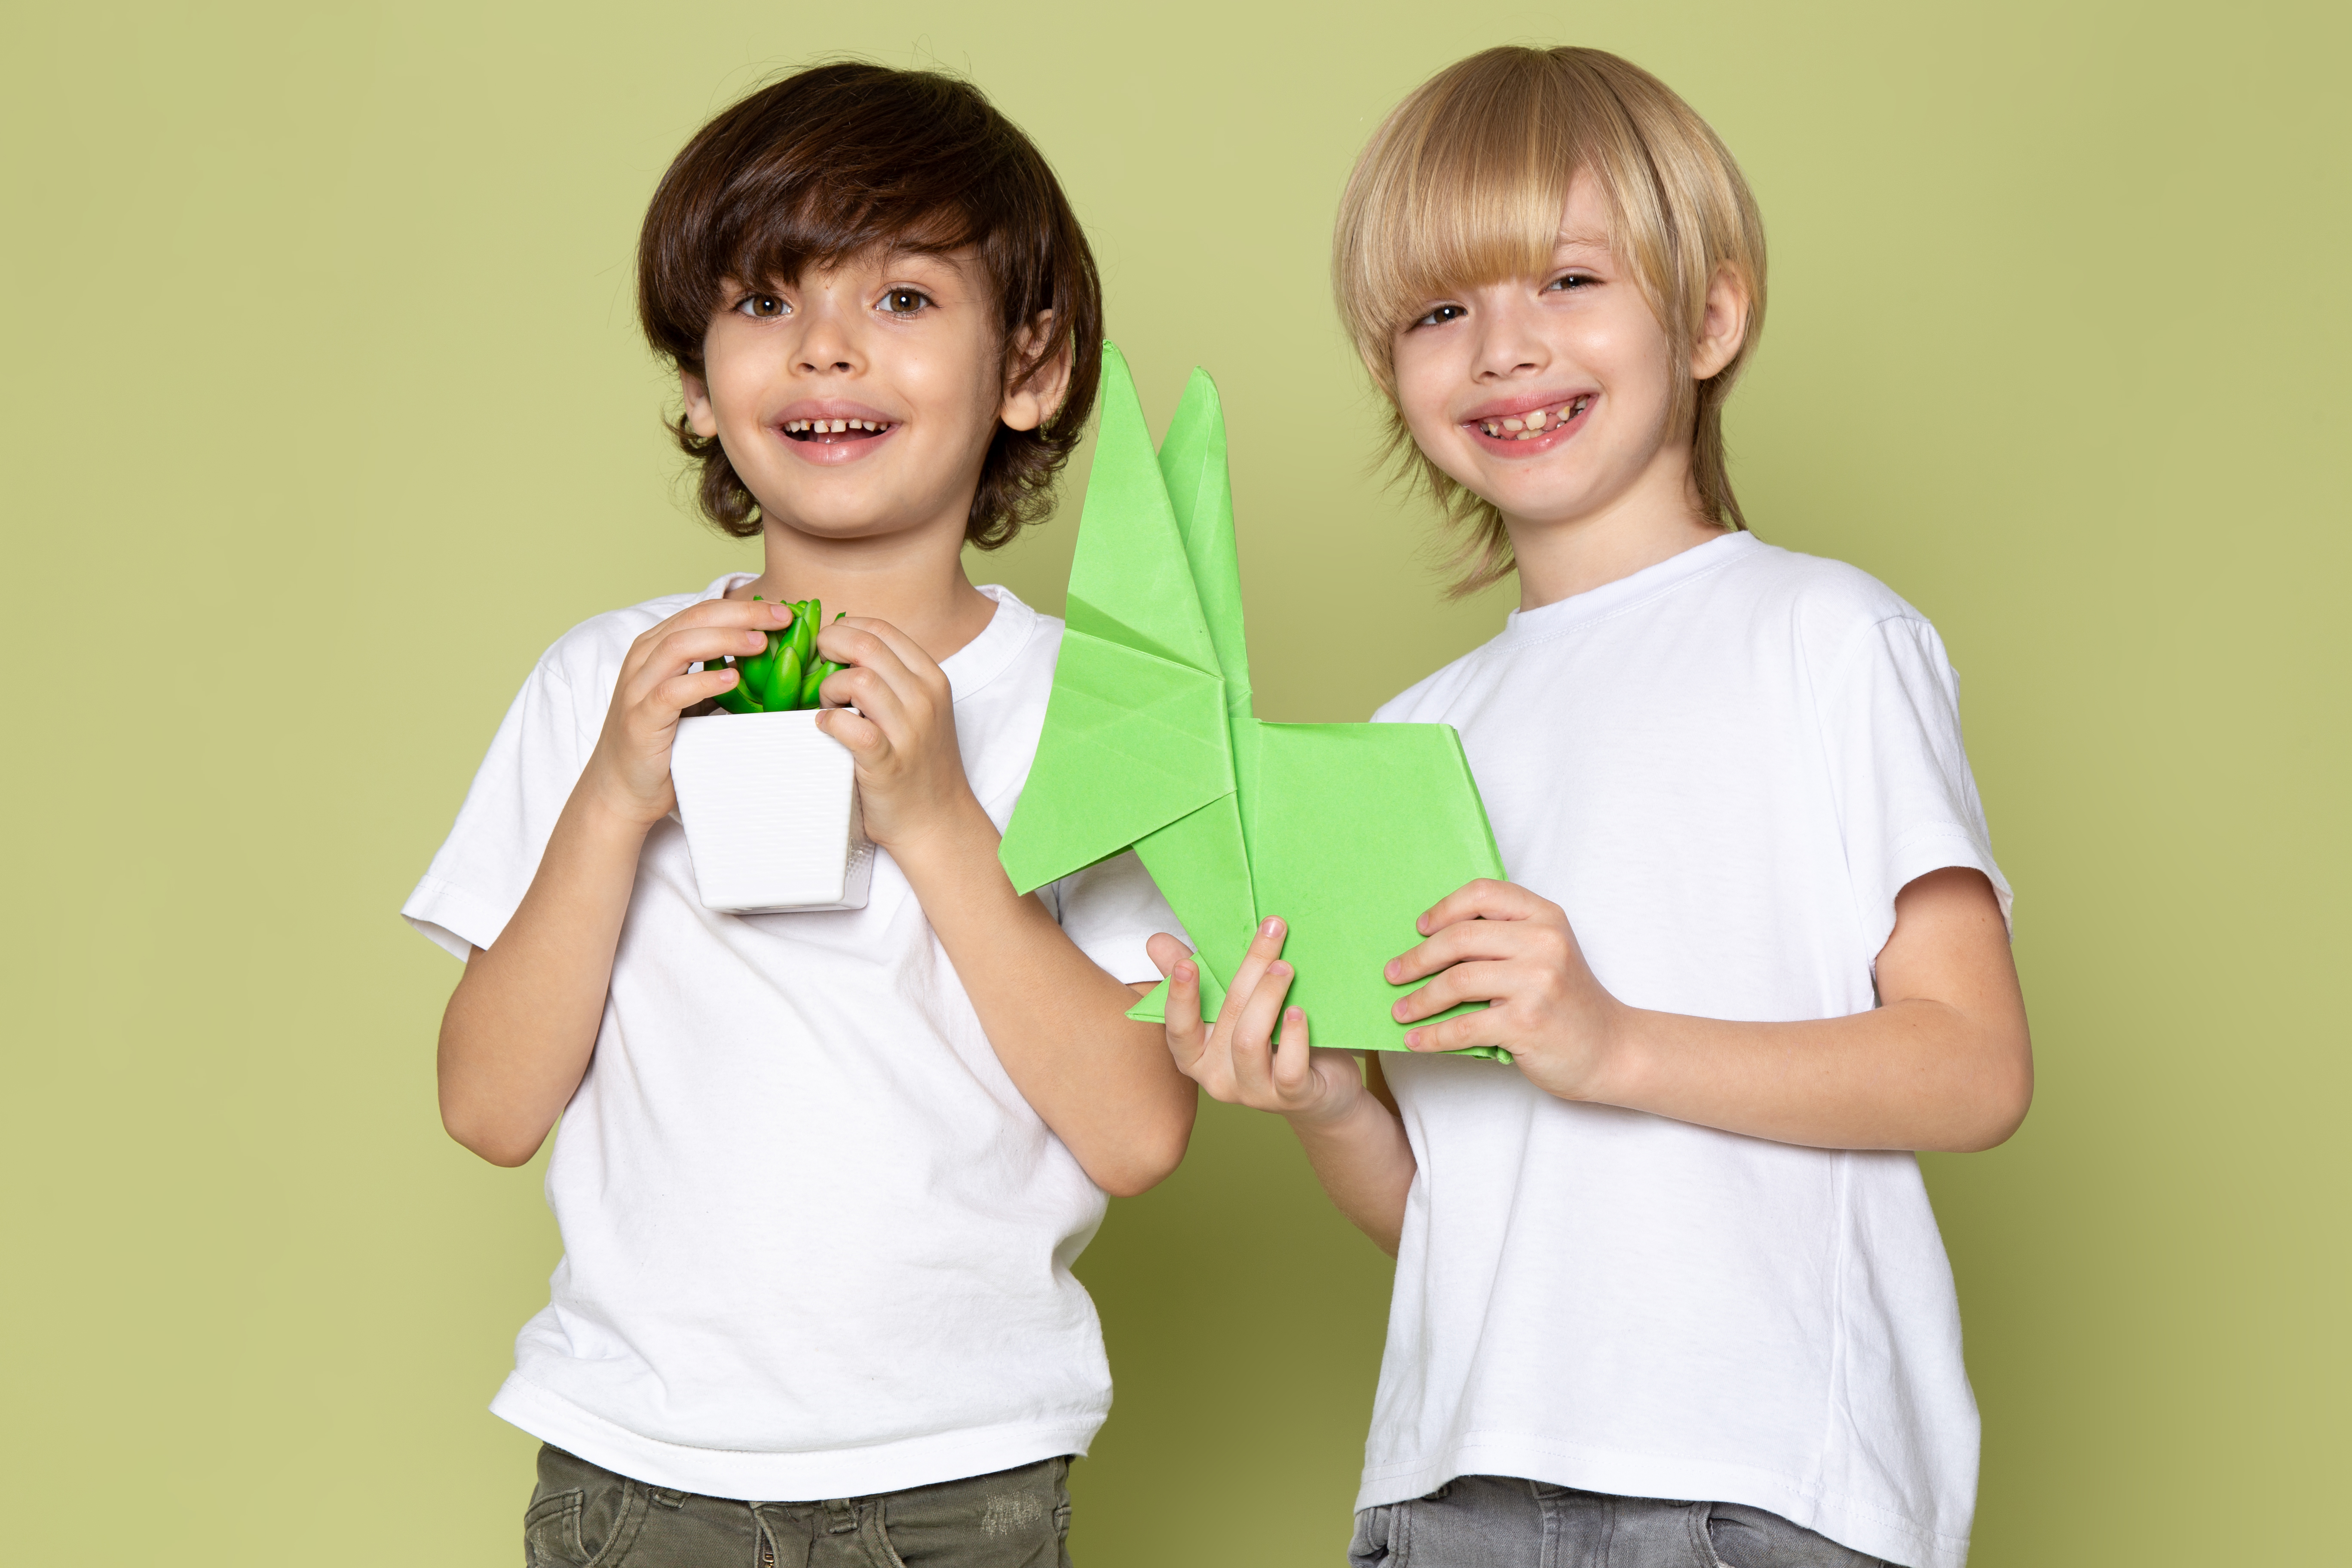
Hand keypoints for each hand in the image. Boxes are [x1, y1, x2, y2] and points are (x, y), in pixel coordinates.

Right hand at [583, 596, 794, 827]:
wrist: (622, 789)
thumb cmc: (662, 743)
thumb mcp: (693, 700)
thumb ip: (715, 676)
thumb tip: (764, 659)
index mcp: (656, 648)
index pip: (702, 612)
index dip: (743, 607)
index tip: (783, 611)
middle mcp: (643, 660)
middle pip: (694, 619)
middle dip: (742, 614)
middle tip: (782, 617)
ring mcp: (637, 688)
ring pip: (679, 646)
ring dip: (725, 640)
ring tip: (761, 643)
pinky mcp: (640, 719)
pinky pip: (671, 692)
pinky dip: (703, 681)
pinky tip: (732, 679)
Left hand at [809, 617, 983, 852]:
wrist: (938, 820)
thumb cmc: (919, 761)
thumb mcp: (920, 709)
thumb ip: (893, 678)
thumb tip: (843, 648)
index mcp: (932, 679)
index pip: (882, 630)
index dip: (845, 628)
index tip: (829, 646)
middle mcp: (925, 699)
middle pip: (867, 646)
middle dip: (830, 647)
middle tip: (817, 667)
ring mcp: (909, 731)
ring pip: (859, 680)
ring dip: (830, 687)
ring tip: (829, 704)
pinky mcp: (888, 763)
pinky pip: (851, 727)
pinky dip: (829, 721)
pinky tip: (825, 727)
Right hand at [1147, 920, 1366, 1126]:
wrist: (1323, 1086)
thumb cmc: (1273, 1039)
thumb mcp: (1236, 1006)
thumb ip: (1201, 975)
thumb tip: (1156, 942)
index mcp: (1197, 1054)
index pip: (1178, 1028)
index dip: (1180, 997)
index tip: (1187, 963)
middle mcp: (1217, 1078)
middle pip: (1226, 1018)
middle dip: (1249, 968)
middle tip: (1272, 929)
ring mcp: (1253, 1092)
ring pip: (1249, 1041)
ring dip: (1268, 996)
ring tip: (1286, 967)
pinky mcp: (1291, 1097)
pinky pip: (1288, 1068)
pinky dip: (1293, 1036)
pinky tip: (1299, 1012)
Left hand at [1387, 879, 1629, 1100]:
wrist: (1610, 1049)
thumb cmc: (1567, 1001)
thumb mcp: (1546, 952)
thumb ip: (1504, 937)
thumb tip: (1431, 941)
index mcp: (1545, 916)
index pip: (1482, 894)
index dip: (1444, 909)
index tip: (1420, 929)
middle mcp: (1544, 942)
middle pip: (1459, 939)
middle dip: (1417, 959)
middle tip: (1393, 974)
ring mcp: (1537, 982)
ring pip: (1456, 981)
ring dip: (1419, 999)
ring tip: (1400, 1011)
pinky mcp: (1527, 1023)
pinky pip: (1464, 1026)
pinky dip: (1433, 1036)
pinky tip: (1416, 1042)